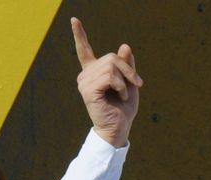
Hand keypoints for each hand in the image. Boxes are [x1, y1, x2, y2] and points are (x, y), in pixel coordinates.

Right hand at [71, 17, 142, 147]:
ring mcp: (84, 82)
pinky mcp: (88, 90)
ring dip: (125, 81)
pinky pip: (110, 77)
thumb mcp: (129, 83)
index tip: (74, 20)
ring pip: (111, 66)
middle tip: (136, 84)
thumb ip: (126, 66)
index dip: (80, 35)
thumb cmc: (123, 108)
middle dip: (128, 70)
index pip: (84, 50)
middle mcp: (85, 75)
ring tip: (123, 94)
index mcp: (93, 72)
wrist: (119, 128)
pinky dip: (121, 86)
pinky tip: (120, 96)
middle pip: (111, 57)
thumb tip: (124, 46)